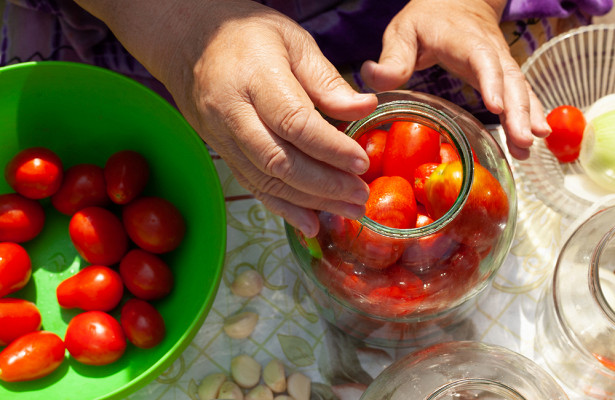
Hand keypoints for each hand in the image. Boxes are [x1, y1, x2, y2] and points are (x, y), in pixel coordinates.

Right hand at [74, 0, 377, 236]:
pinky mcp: (222, 153)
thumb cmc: (247, 34)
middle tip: (361, 197)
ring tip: (349, 211)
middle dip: (325, 185)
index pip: (295, 122)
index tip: (362, 163)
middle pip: (280, 161)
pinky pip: (253, 187)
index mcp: (254, 77)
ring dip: (311, 202)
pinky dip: (283, 208)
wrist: (187, 41)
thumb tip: (364, 109)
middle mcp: (232, 113)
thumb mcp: (293, 41)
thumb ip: (326, 80)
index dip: (330, 148)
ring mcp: (222, 138)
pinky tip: (310, 223)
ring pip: (267, 181)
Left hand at [360, 0, 550, 159]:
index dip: (491, 82)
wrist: (455, 0)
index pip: (483, 60)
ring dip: (528, 117)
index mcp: (464, 41)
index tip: (496, 108)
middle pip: (510, 80)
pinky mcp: (503, 75)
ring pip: (520, 89)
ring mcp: (500, 63)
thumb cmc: (426, 18)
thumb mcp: (403, 32)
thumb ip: (392, 58)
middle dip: (519, 111)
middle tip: (523, 140)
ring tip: (529, 147)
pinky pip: (520, 94)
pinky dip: (529, 115)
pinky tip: (533, 140)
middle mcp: (490, 51)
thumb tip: (372, 77)